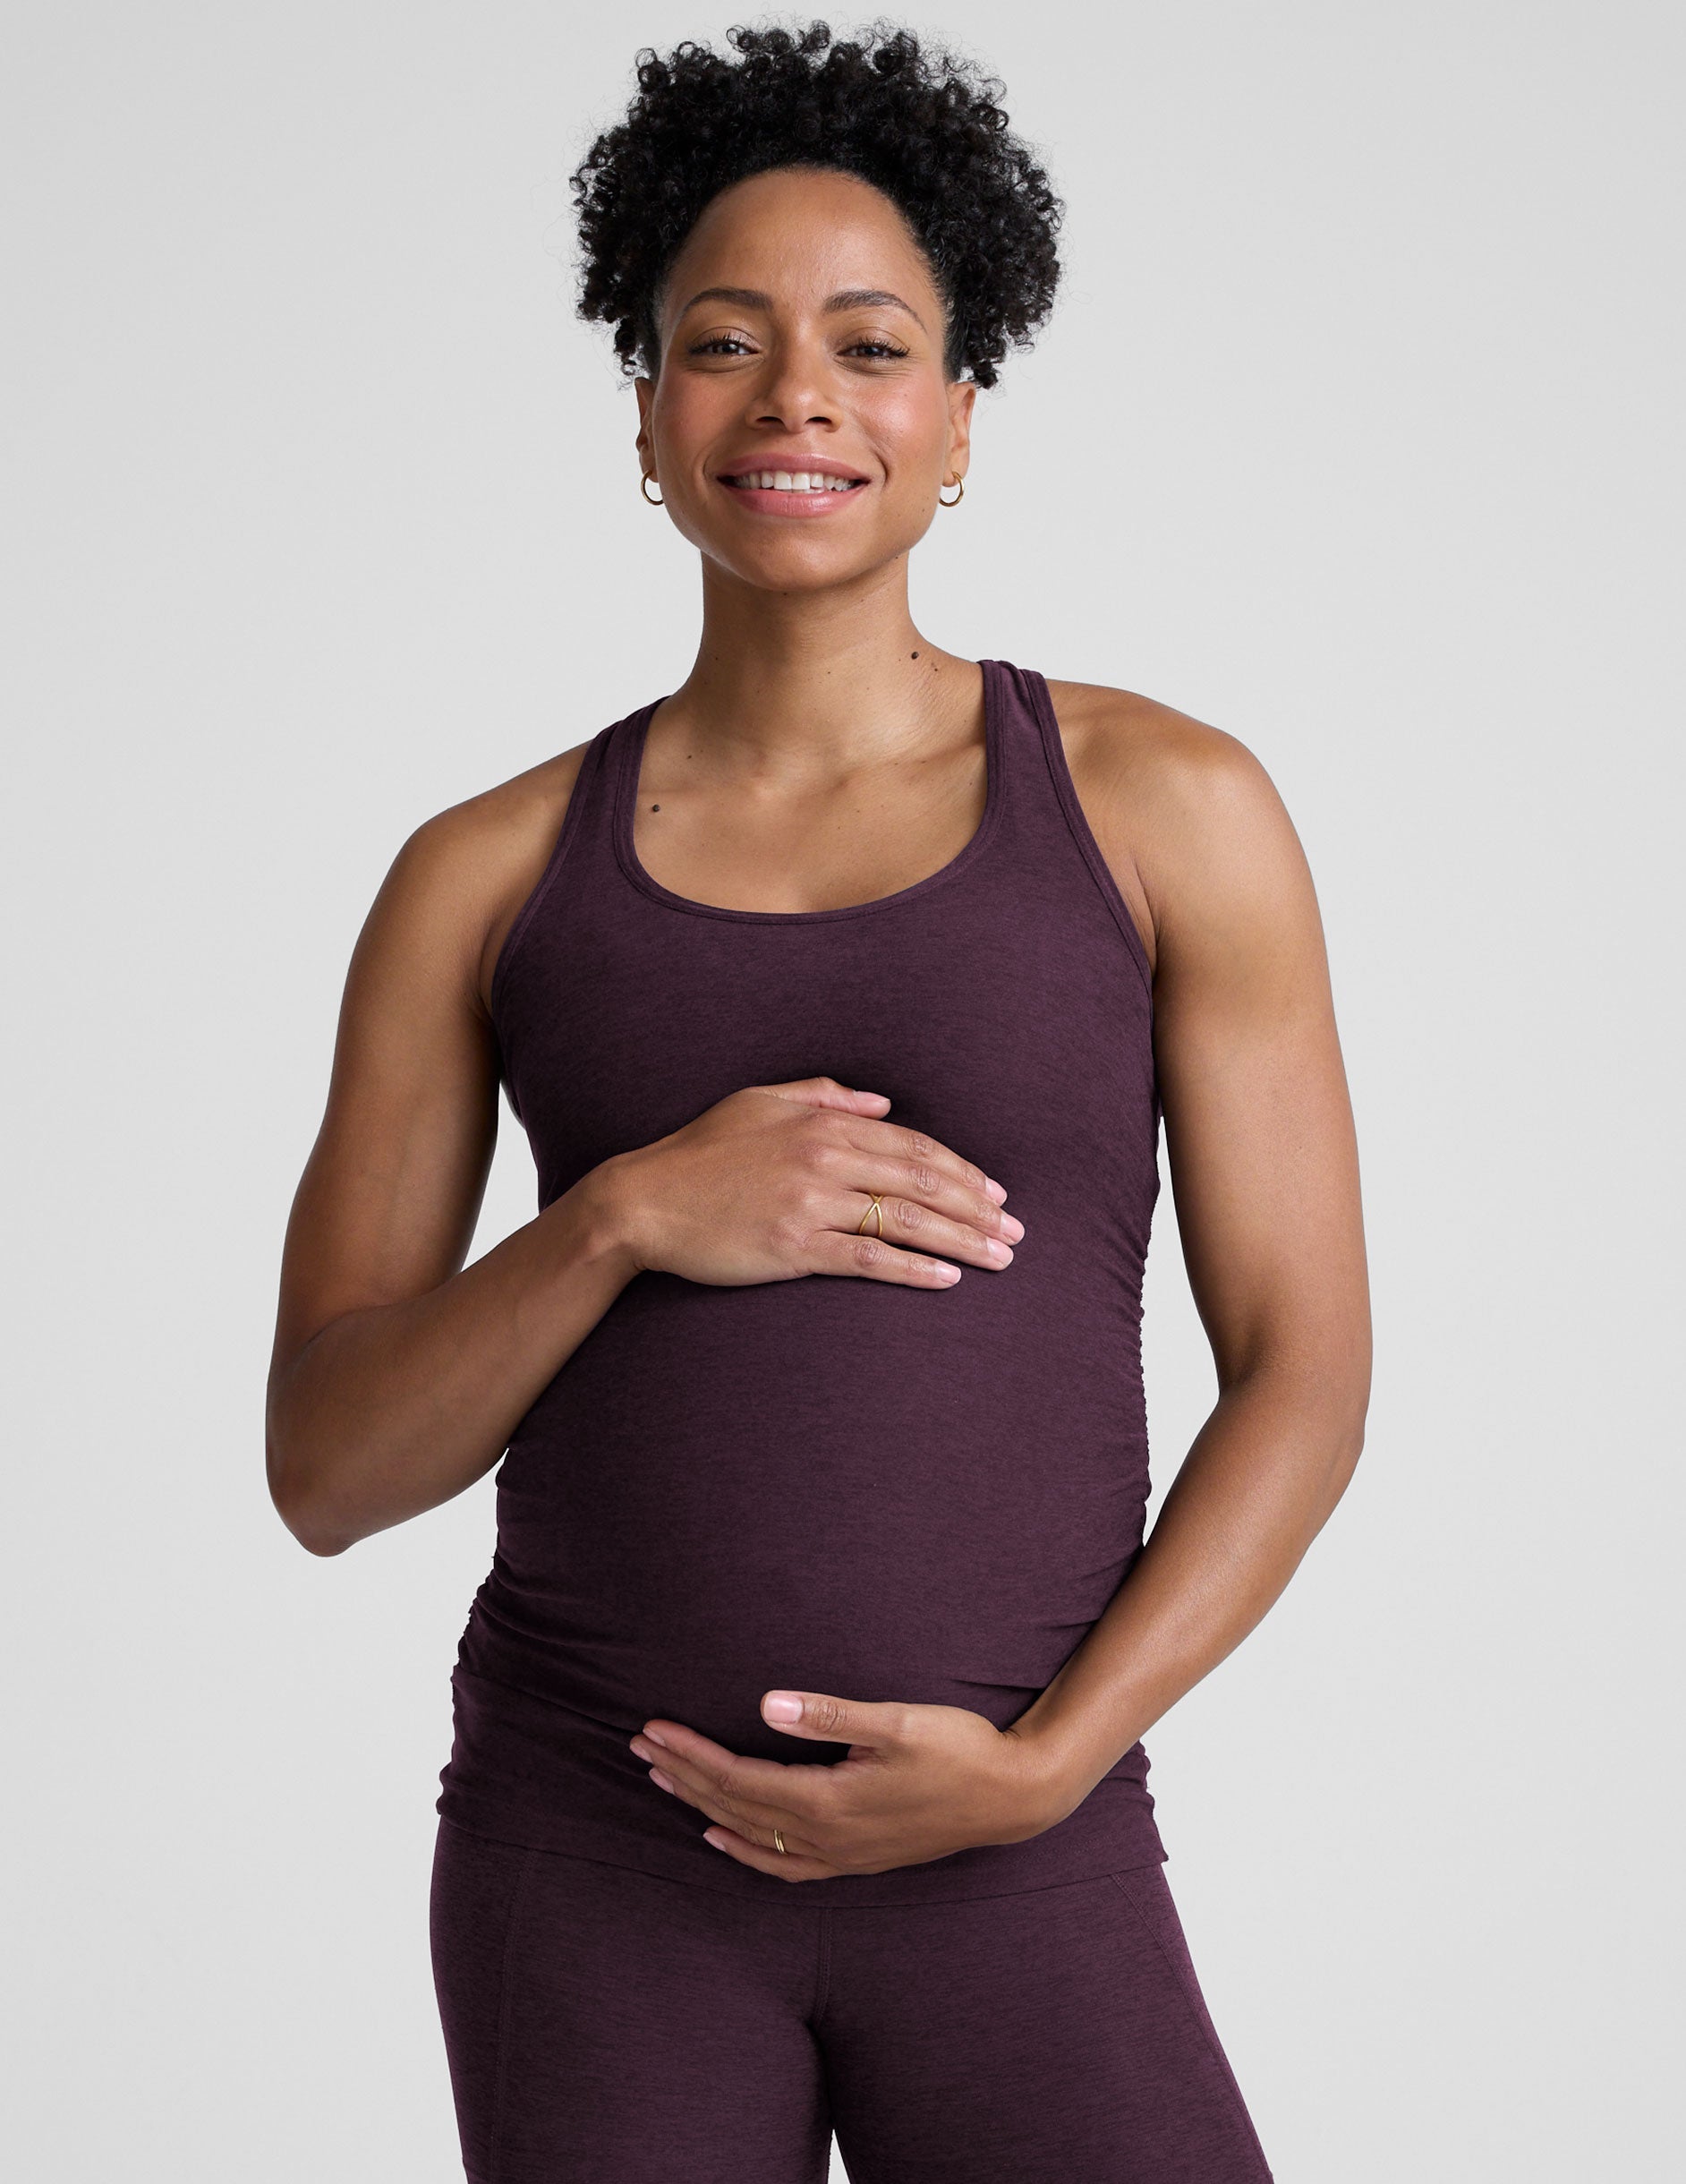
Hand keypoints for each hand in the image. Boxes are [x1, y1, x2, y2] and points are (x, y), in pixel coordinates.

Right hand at [593, 1074, 1024, 1290]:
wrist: (643, 1201)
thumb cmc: (700, 1152)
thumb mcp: (759, 1102)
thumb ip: (825, 1095)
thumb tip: (883, 1104)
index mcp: (822, 1123)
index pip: (912, 1145)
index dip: (961, 1169)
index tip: (994, 1192)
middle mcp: (824, 1159)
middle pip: (922, 1182)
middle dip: (977, 1207)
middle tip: (1015, 1231)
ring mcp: (811, 1204)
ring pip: (905, 1221)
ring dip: (961, 1240)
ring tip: (999, 1259)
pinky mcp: (794, 1247)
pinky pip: (868, 1260)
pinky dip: (913, 1268)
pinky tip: (947, 1278)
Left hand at [626, 1688, 1066, 1881]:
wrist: (1012, 1798)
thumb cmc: (960, 1749)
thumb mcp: (899, 1722)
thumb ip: (831, 1715)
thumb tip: (766, 1704)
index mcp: (829, 1800)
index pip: (739, 1778)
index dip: (692, 1754)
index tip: (653, 1730)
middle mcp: (826, 1836)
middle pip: (734, 1806)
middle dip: (683, 1776)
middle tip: (637, 1747)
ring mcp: (840, 1854)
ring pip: (751, 1834)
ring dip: (702, 1807)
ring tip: (662, 1782)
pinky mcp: (855, 1860)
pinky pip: (782, 1865)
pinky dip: (744, 1851)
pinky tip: (720, 1837)